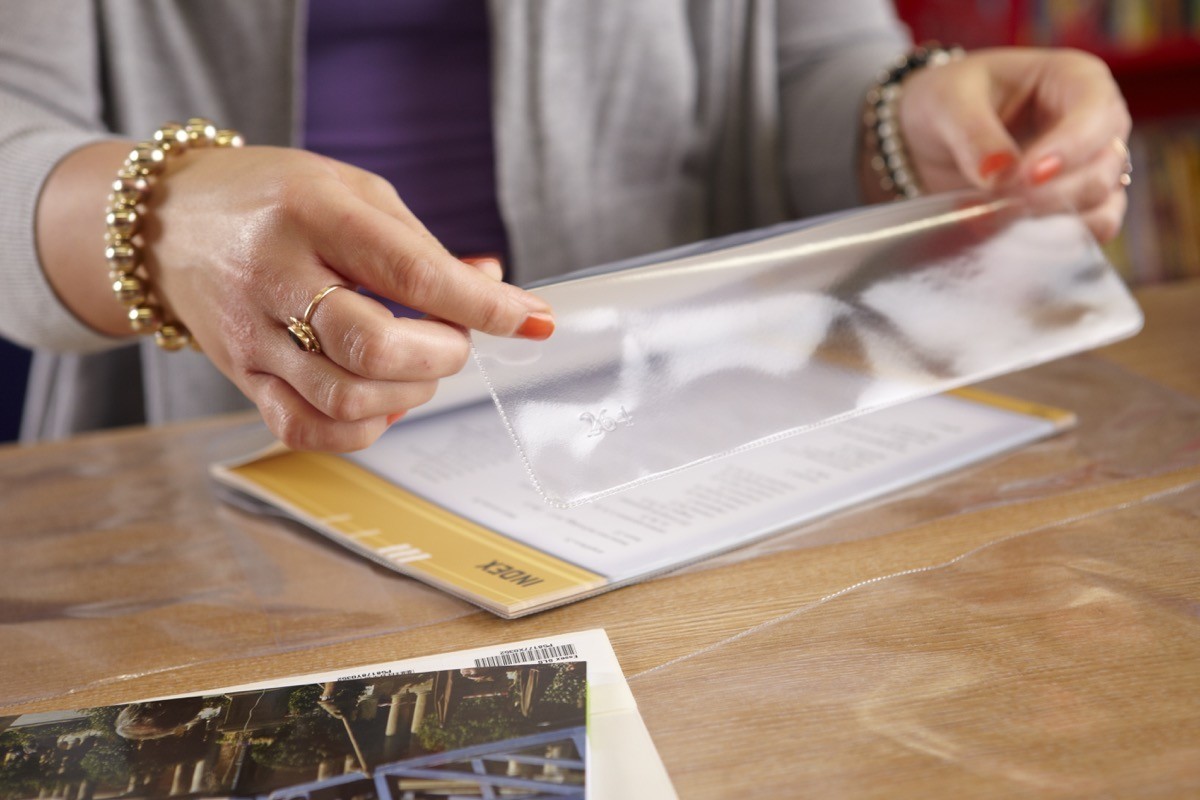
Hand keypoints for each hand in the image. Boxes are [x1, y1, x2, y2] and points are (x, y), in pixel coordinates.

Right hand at [142, 146, 551, 450]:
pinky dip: (365, 428)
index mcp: (312, 216)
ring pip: (346, 399)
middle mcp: (275, 279)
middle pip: (374, 349)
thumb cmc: (274, 200)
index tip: (533, 319)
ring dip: (411, 394)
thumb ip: (424, 248)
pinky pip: (310, 430)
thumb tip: (495, 292)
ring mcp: (253, 338)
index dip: (483, 306)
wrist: (168, 221)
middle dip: (443, 354)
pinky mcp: (242, 379)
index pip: (411, 273)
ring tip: (418, 364)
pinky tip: (380, 398)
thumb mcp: (354, 193)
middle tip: (455, 338)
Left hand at [896, 48, 1131, 241]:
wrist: (932, 134)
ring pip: (1099, 205)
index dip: (1068, 150)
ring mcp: (1091, 168)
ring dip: (1047, 221)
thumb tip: (999, 177)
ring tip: (988, 218)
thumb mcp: (949, 102)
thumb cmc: (951, 100)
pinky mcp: (1075, 206)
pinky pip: (1086, 232)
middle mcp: (1096, 124)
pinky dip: (1051, 241)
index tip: (1026, 177)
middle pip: (1102, 169)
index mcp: (1076, 79)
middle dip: (1049, 195)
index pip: (1095, 115)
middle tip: (994, 205)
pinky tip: (1006, 236)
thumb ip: (973, 135)